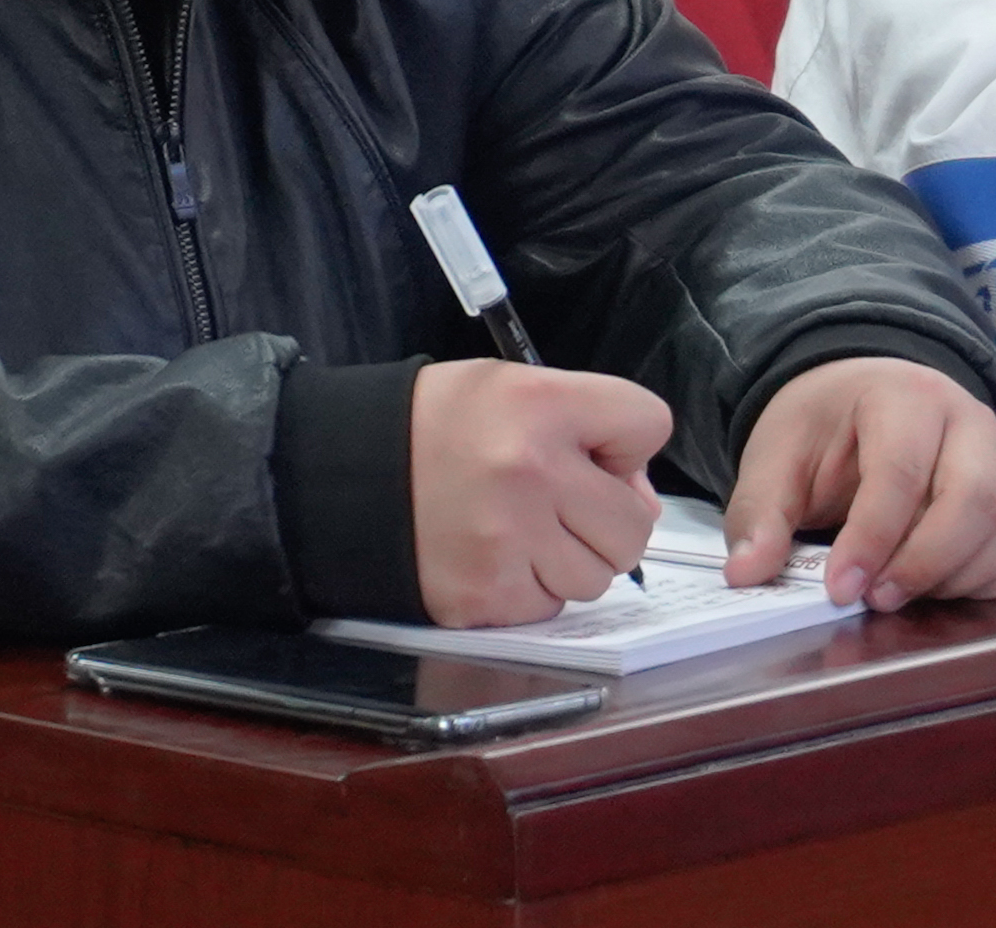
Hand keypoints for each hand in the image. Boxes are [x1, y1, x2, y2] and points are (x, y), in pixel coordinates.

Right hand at [407, 360, 668, 627]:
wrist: (347, 475)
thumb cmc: (433, 428)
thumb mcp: (507, 388)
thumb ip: (583, 424)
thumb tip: (638, 494)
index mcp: (539, 403)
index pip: (648, 423)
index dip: (625, 441)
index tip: (591, 452)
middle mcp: (531, 470)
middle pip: (635, 523)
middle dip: (608, 520)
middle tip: (563, 506)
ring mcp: (510, 539)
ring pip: (599, 576)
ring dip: (570, 561)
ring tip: (522, 531)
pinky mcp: (487, 594)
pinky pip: (551, 607)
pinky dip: (531, 589)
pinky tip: (495, 557)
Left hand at [721, 357, 995, 611]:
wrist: (862, 400)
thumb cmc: (822, 430)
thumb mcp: (775, 459)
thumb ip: (760, 514)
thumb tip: (746, 574)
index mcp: (902, 397)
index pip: (900, 472)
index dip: (872, 539)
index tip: (840, 590)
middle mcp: (968, 420)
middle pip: (973, 501)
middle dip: (923, 563)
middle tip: (876, 600)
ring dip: (956, 578)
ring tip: (900, 594)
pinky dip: (989, 584)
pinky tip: (938, 592)